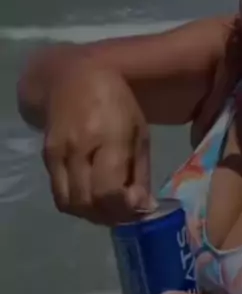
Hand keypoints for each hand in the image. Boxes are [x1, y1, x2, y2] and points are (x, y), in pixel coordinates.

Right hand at [42, 62, 155, 223]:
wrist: (70, 78)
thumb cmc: (115, 102)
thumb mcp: (138, 132)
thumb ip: (140, 173)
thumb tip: (143, 208)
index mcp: (108, 137)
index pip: (109, 190)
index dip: (125, 208)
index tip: (141, 207)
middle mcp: (79, 148)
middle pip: (89, 202)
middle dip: (112, 216)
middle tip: (130, 212)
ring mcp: (58, 154)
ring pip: (71, 204)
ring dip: (94, 216)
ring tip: (112, 209)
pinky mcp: (46, 159)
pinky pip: (60, 196)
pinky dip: (79, 206)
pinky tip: (94, 199)